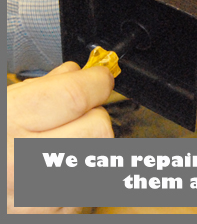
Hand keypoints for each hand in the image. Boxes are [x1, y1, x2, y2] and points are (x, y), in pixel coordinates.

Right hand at [7, 62, 114, 213]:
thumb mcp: (3, 105)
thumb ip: (41, 86)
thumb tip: (77, 73)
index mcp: (9, 125)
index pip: (75, 96)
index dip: (96, 81)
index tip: (101, 77)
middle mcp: (24, 165)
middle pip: (98, 127)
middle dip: (95, 113)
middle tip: (78, 112)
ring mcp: (39, 197)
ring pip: (100, 156)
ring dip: (91, 143)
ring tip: (64, 140)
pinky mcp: (52, 215)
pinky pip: (89, 185)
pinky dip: (82, 172)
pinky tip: (58, 166)